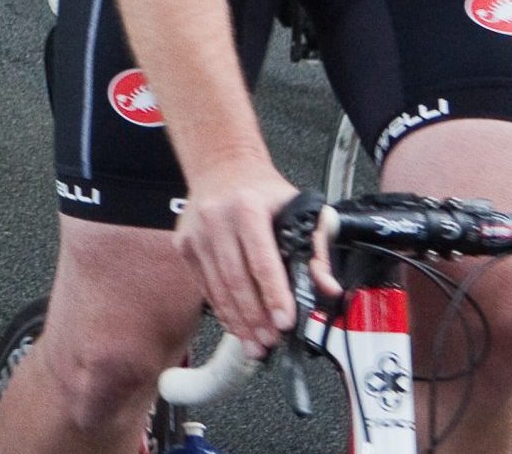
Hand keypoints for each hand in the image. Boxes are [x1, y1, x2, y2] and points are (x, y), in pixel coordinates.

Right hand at [172, 163, 307, 353]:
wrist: (221, 167)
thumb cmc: (262, 190)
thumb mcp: (298, 209)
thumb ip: (316, 249)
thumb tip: (328, 288)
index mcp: (248, 208)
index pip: (262, 261)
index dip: (274, 295)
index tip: (285, 322)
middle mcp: (216, 220)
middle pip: (236, 280)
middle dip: (255, 317)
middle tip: (270, 342)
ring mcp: (196, 234)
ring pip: (217, 288)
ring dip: (237, 321)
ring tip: (254, 344)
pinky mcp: (184, 245)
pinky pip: (204, 285)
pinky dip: (221, 309)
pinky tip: (236, 325)